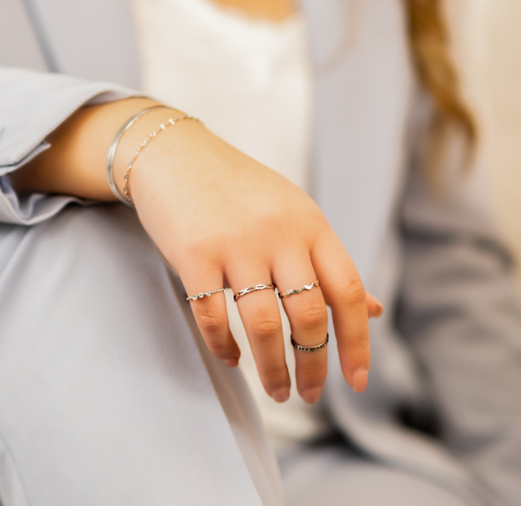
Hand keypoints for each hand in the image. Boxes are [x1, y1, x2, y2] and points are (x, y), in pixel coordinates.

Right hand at [128, 110, 381, 403]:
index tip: (357, 380)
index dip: (357, 341)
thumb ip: (327, 261)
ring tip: (276, 390)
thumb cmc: (237, 187)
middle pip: (309, 315)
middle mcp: (278, 232)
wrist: (174, 153)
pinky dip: (224, 347)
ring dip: (273, 369)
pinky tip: (232, 356)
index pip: (346, 290)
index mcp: (310, 223)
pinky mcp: (194, 254)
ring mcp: (235, 243)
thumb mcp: (293, 212)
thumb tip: (371, 309)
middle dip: (313, 366)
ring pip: (264, 325)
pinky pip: (213, 317)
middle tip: (308, 393)